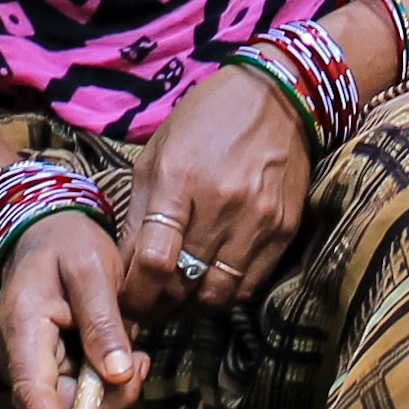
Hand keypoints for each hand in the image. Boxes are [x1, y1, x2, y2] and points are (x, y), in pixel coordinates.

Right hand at [0, 211, 146, 408]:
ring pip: (70, 406)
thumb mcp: (92, 269)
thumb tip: (119, 374)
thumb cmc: (67, 243)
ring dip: (109, 392)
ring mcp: (29, 366)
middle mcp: (17, 356)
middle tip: (142, 363)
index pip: (32, 390)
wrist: (45, 231)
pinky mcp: (46, 370)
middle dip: (104, 402)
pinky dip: (104, 385)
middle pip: (58, 407)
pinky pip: (75, 394)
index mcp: (22, 327)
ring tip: (136, 352)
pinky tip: (124, 356)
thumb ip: (104, 322)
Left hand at [119, 69, 315, 324]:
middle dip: (157, 306)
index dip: (134, 293)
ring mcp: (258, 220)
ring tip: (174, 304)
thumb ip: (139, 212)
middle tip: (144, 310)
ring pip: (217, 294)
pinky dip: (224, 296)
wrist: (277, 97)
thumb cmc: (205, 120)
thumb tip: (124, 266)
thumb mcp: (157, 154)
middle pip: (183, 283)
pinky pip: (249, 285)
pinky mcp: (284, 230)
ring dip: (190, 308)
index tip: (124, 302)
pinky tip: (207, 289)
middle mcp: (221, 204)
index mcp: (180, 178)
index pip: (152, 259)